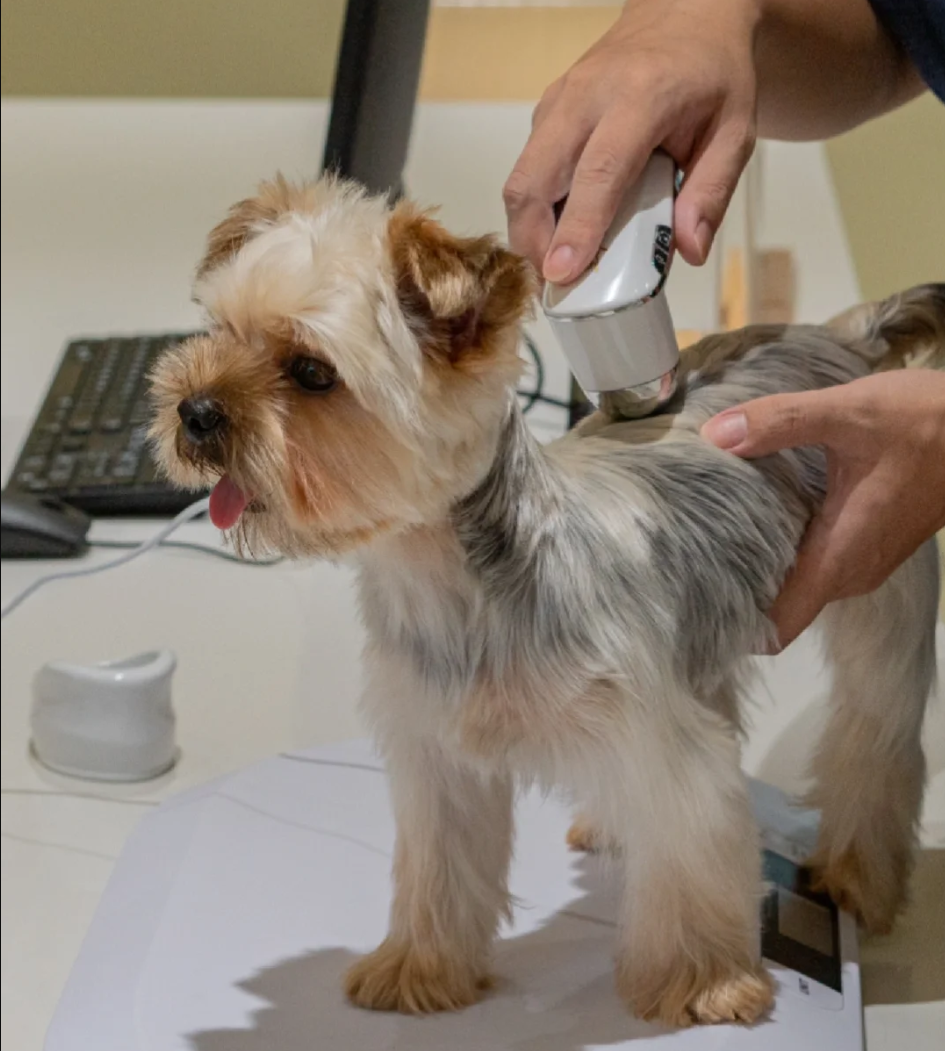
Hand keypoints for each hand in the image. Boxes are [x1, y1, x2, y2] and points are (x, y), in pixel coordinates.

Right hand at [504, 0, 760, 282]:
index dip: (577, 227)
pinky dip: (536, 208)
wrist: (685, 16)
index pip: (598, 172)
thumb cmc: (710, 74)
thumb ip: (712, 192)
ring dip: (529, 229)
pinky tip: (561, 227)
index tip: (562, 272)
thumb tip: (689, 250)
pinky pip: (527, 169)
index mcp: (640, 97)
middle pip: (535, 179)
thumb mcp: (736, 131)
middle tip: (555, 281)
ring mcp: (559, 101)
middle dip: (533, 240)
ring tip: (557, 261)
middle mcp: (587, 96)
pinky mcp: (546, 112)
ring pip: (521, 178)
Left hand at [701, 370, 944, 648]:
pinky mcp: (870, 544)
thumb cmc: (925, 422)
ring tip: (711, 534)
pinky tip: (759, 516)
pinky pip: (816, 564)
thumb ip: (781, 423)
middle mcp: (850, 572)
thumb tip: (715, 435)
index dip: (735, 627)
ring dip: (760, 568)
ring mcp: (863, 562)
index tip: (692, 606)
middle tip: (686, 556)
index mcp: (839, 556)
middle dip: (734, 589)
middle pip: (780, 608)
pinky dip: (786, 551)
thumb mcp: (849, 412)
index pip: (780, 626)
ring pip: (798, 586)